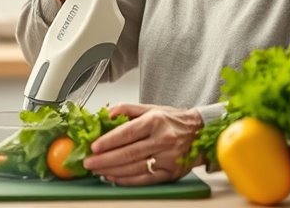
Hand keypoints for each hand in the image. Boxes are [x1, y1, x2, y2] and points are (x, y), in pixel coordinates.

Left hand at [81, 103, 203, 185]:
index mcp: (156, 121)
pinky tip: (114, 178)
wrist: (200, 132)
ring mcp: (168, 158)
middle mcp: (163, 139)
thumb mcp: (151, 108)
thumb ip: (126, 109)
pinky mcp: (171, 173)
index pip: (127, 132)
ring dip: (113, 171)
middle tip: (89, 162)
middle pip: (128, 153)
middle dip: (105, 160)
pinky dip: (127, 180)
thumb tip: (105, 115)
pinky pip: (145, 179)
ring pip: (134, 168)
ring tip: (98, 170)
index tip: (93, 146)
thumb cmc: (172, 120)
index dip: (108, 141)